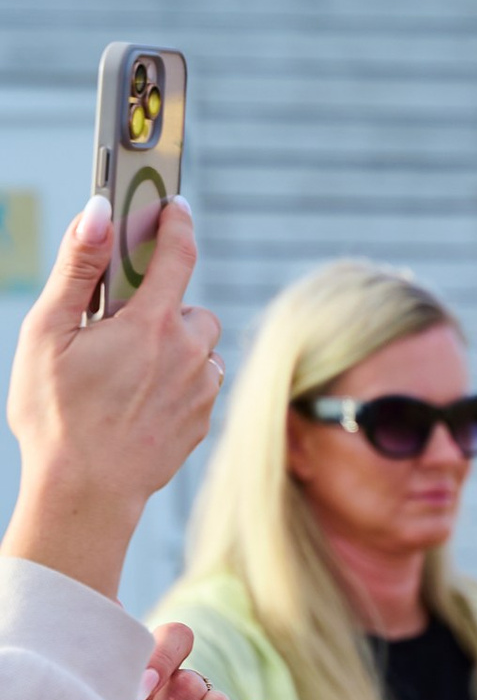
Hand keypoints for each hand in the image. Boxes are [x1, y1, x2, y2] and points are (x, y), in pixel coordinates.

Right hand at [1, 196, 223, 599]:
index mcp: (152, 325)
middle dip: (161, 307)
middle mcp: (190, 354)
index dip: (177, 223)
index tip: (173, 206)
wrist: (86, 493)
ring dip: (174, 346)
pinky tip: (140, 398)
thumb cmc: (57, 416)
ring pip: (201, 347)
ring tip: (127, 369)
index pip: (179, 254)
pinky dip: (179, 380)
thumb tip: (98, 212)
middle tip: (120, 324)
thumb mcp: (50, 332)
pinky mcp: (203, 421)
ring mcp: (202, 391)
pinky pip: (200, 383)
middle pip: (191, 307)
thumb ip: (77, 267)